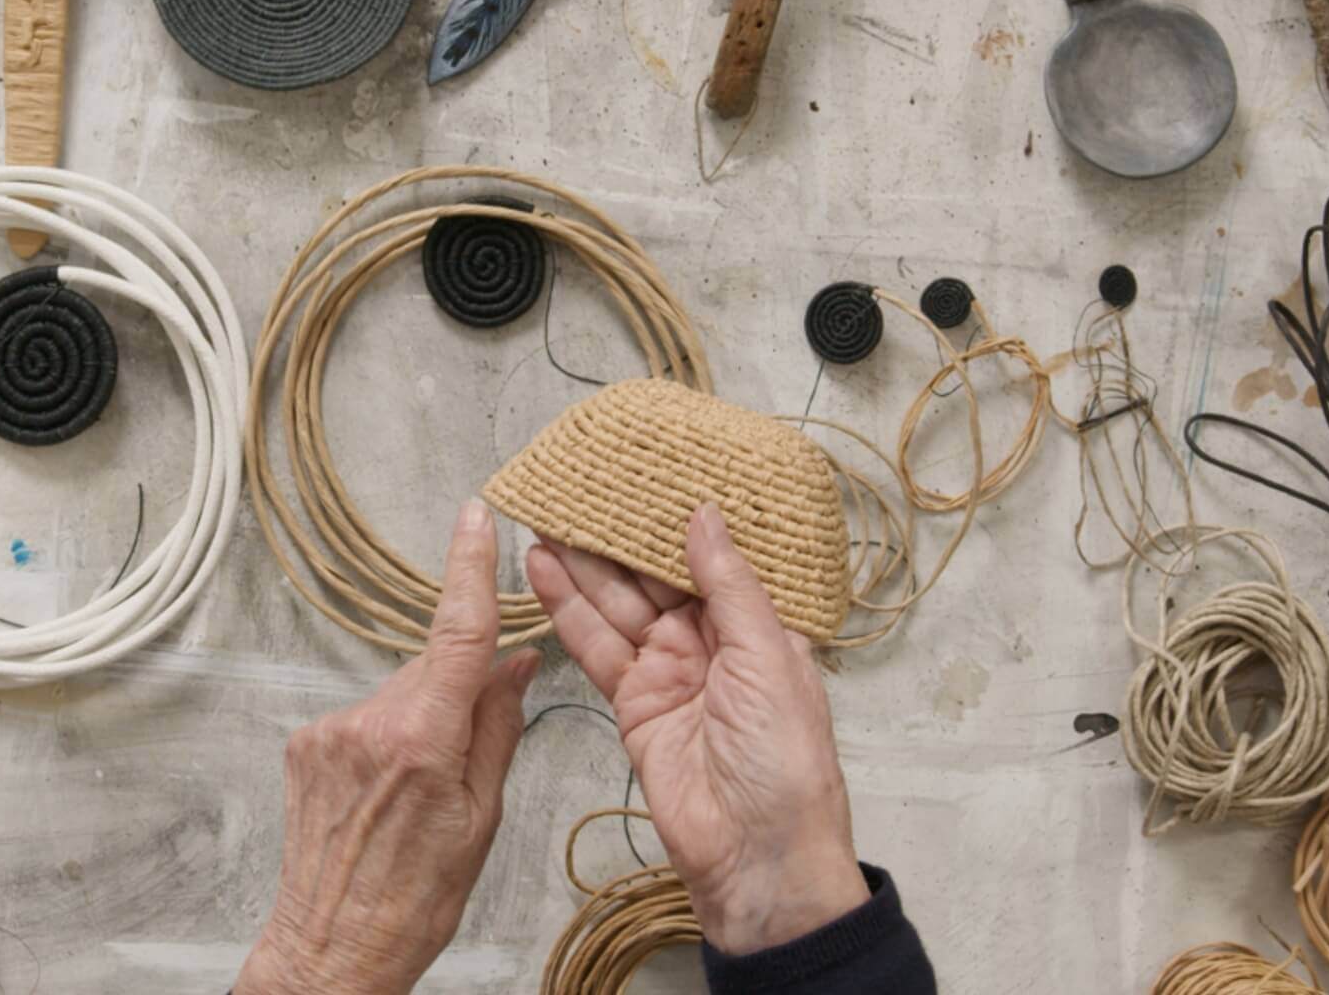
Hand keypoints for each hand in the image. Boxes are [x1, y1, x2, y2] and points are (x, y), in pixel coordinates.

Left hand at [237, 501, 540, 994]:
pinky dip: (386, 740)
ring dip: (419, 722)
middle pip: (431, 669)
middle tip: (465, 762)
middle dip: (457, 693)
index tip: (477, 519)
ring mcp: (329, 732)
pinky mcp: (306, 745)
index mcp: (422, 739)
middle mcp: (368, 723)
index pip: (457, 633)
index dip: (469, 568)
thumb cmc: (416, 899)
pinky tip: (385, 795)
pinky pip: (365, 717)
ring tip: (417, 797)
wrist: (334, 949)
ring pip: (398, 695)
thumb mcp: (482, 817)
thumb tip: (516, 664)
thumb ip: (497, 727)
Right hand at [524, 503, 869, 954]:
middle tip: (575, 483)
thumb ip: (730, 586)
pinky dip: (567, 609)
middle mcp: (712, 641)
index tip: (640, 470)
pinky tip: (541, 569)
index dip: (673, 517)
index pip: (709, 556)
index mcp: (759, 624)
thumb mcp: (770, 659)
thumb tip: (704, 516)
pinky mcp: (633, 703)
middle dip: (617, 533)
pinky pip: (596, 647)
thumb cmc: (786, 762)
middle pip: (655, 575)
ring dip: (581, 563)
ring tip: (544, 513)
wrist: (757, 857)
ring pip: (618, 604)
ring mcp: (669, 671)